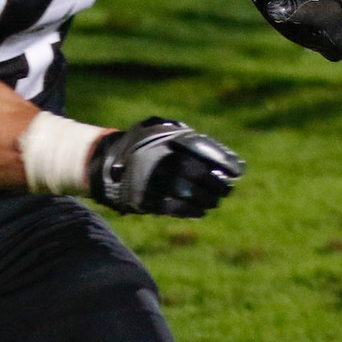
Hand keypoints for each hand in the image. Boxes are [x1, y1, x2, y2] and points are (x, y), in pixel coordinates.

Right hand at [88, 118, 244, 216]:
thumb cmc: (140, 144)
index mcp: (166, 143)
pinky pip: (173, 208)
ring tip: (216, 201)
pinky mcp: (146, 200)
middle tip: (227, 190)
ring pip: (187, 194)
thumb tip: (214, 149)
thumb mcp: (159, 130)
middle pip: (197, 177)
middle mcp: (161, 162)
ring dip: (206, 200)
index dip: (221, 164)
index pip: (202, 154)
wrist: (106, 162)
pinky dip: (190, 211)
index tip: (235, 171)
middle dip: (215, 185)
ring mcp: (153, 182)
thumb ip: (182, 135)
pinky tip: (201, 211)